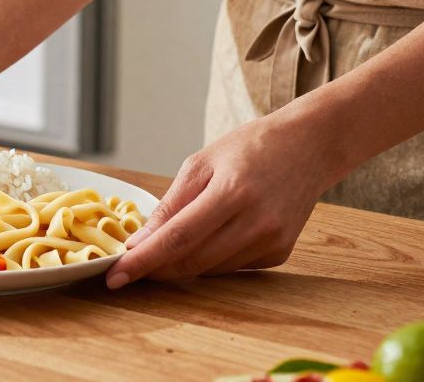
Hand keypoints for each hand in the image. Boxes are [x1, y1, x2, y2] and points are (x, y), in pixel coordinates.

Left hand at [106, 114, 347, 288]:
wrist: (309, 147)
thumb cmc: (249, 148)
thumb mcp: (201, 163)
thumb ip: (170, 205)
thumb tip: (139, 243)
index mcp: (232, 192)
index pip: (178, 237)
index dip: (144, 261)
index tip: (114, 276)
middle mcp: (256, 222)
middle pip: (192, 260)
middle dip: (154, 268)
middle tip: (126, 267)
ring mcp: (272, 241)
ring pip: (209, 269)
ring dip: (180, 264)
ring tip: (164, 247)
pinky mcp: (279, 253)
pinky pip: (230, 267)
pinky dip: (209, 259)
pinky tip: (209, 237)